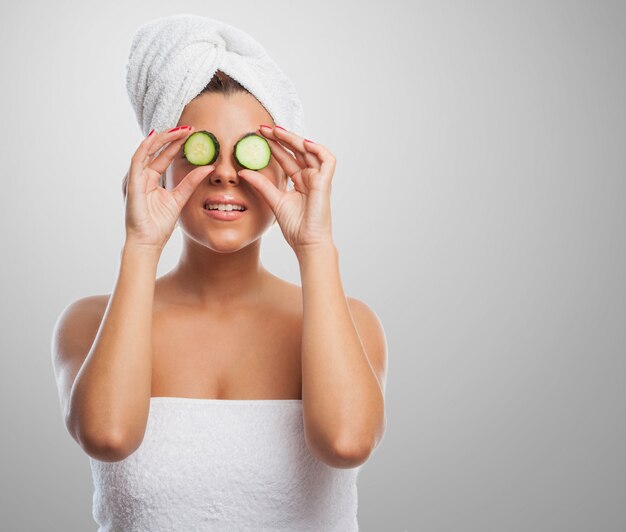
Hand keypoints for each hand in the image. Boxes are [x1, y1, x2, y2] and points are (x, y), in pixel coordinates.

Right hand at [123, 126, 214, 251]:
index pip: (165, 156)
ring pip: (147, 150)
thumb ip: (192, 182)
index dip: (177, 144)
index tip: (192, 134)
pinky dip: (146, 147)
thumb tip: (209, 167)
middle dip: (171, 137)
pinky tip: (156, 137)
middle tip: (188, 127)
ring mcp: (135, 178)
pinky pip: (137, 160)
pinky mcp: (131, 182)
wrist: (148, 241)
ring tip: (178, 129)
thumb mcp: (180, 198)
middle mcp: (142, 176)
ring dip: (162, 138)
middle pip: (156, 150)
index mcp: (152, 179)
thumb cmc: (159, 224)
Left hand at [236, 125, 335, 254]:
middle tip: (263, 128)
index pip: (287, 157)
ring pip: (310, 151)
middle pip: (297, 151)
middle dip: (281, 137)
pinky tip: (303, 143)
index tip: (259, 136)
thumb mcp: (273, 200)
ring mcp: (319, 180)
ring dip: (294, 139)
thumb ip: (261, 184)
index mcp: (300, 182)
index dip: (275, 145)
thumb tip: (243, 171)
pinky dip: (318, 149)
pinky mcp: (325, 183)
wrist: (306, 243)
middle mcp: (310, 178)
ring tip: (277, 131)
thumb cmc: (295, 227)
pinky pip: (328, 160)